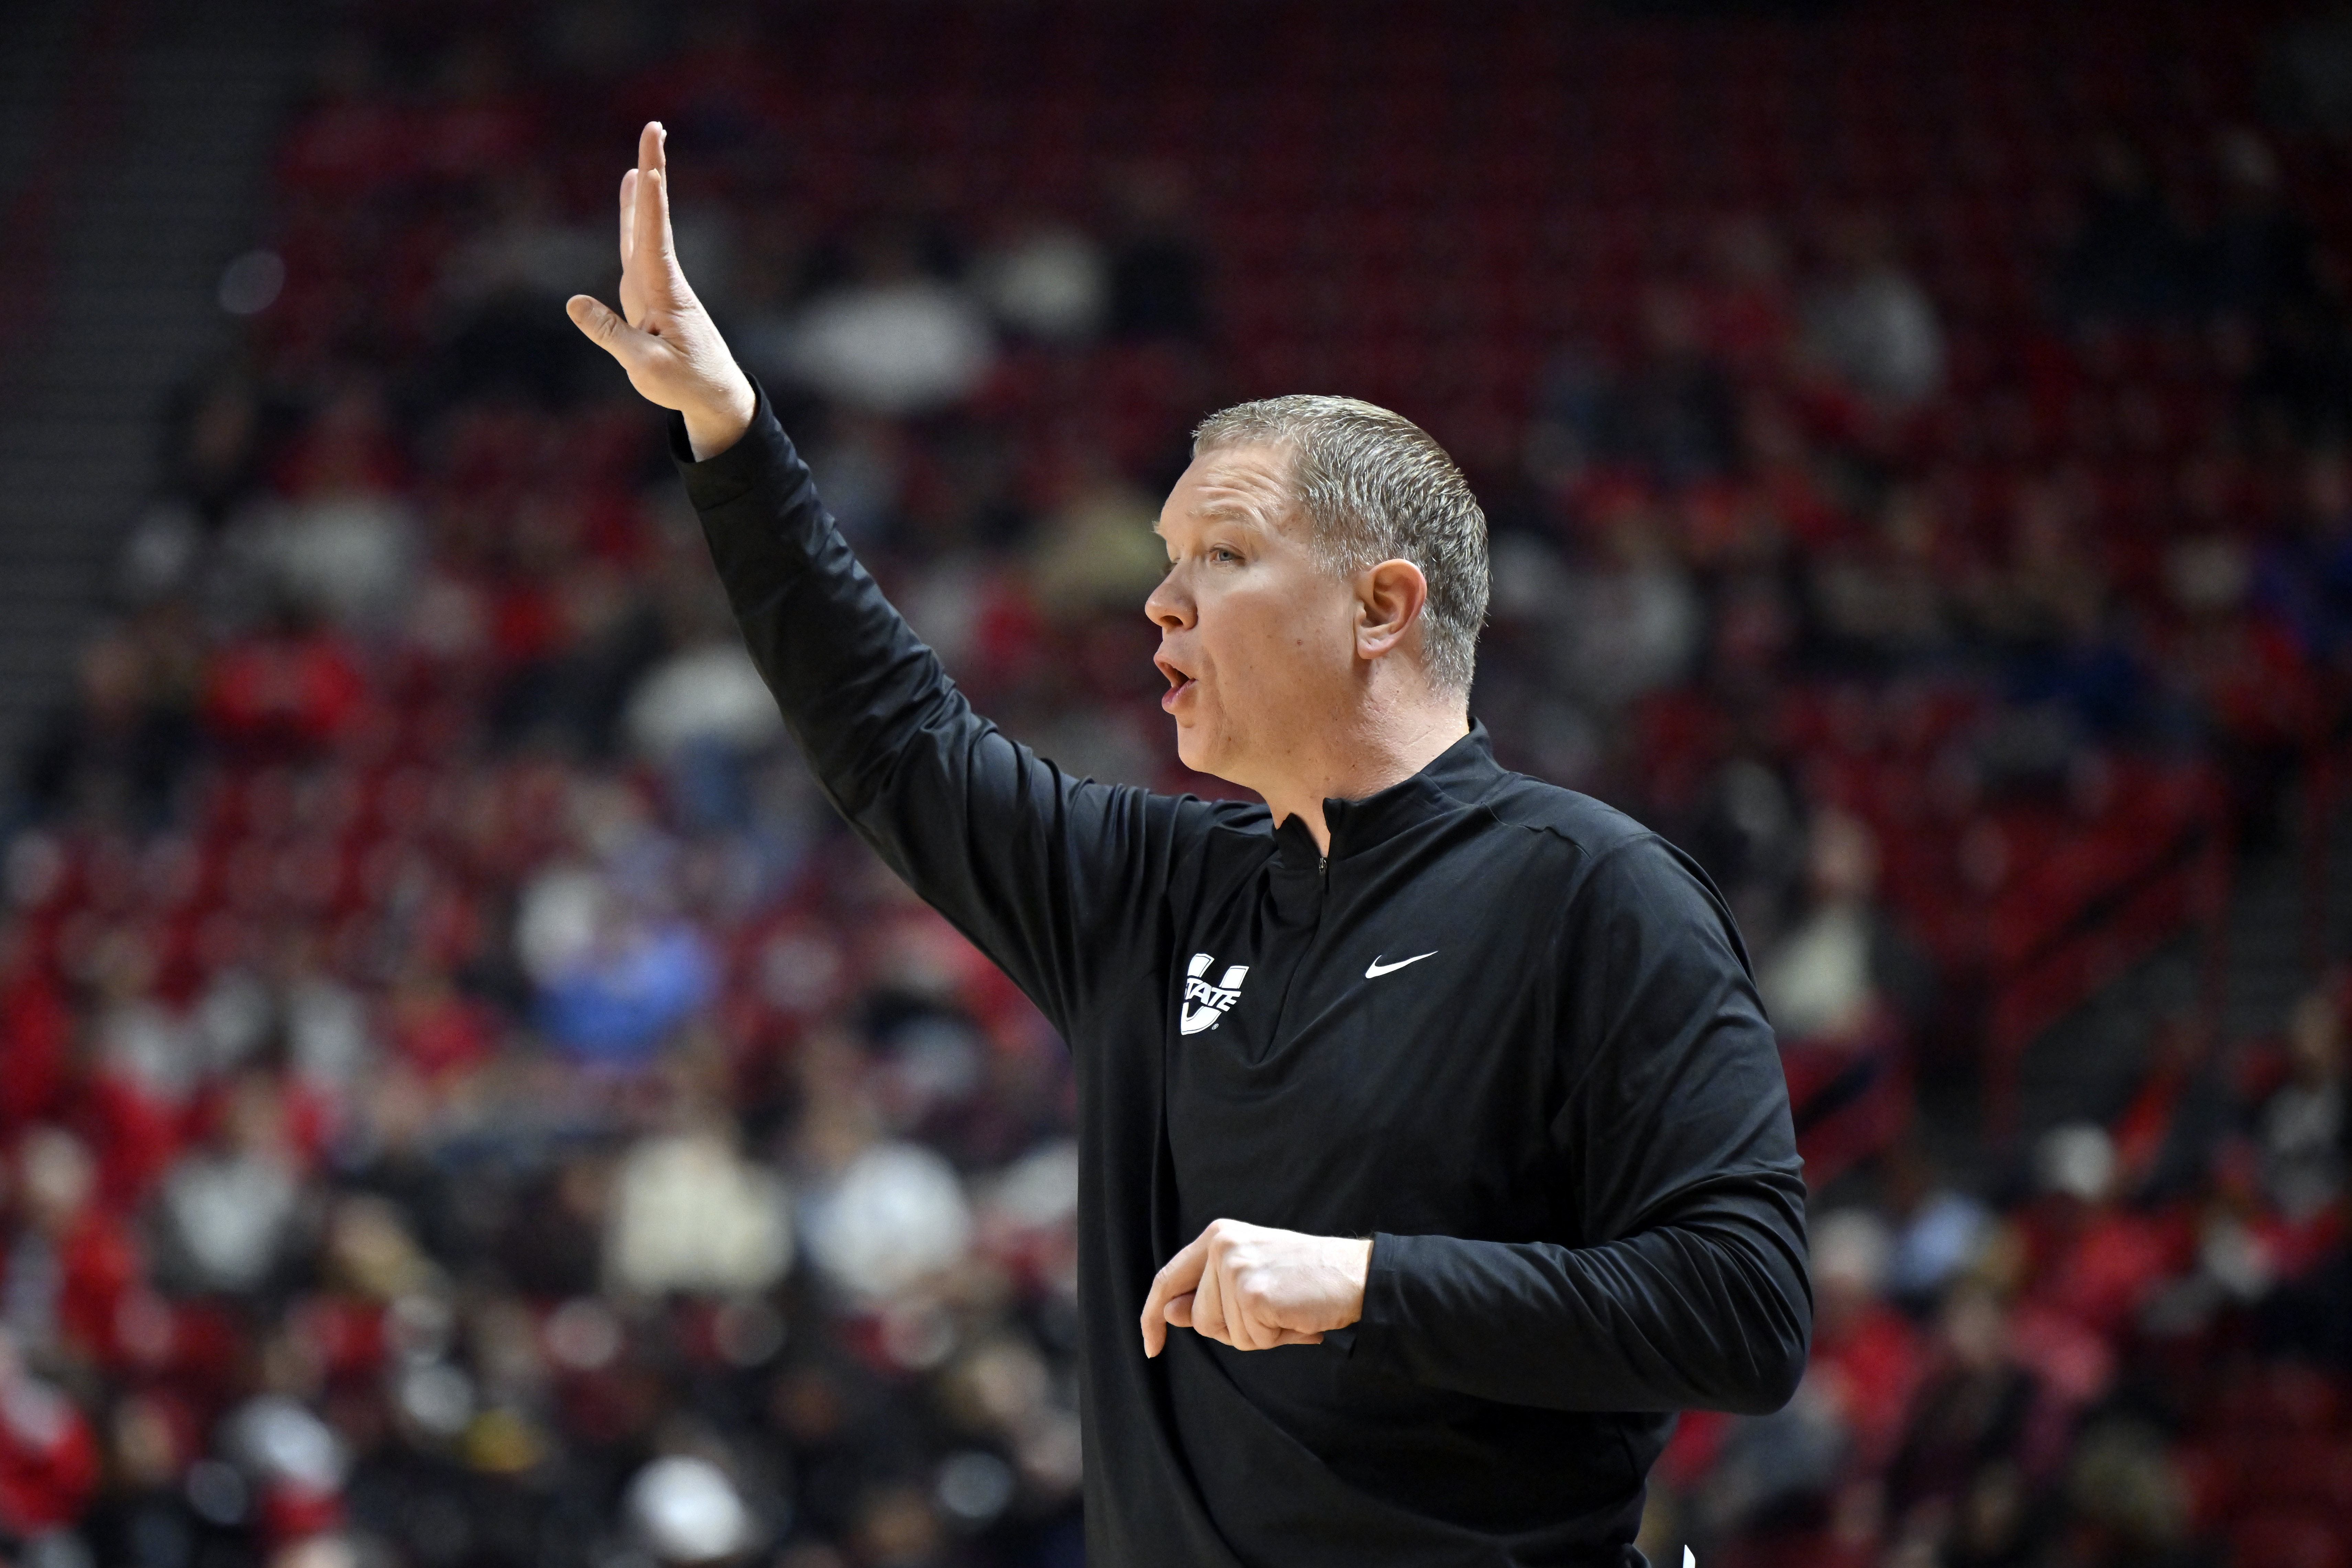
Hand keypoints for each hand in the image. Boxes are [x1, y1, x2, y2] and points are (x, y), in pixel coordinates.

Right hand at [566, 122, 755, 459]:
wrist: (715, 398)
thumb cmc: (684, 384)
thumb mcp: (644, 366)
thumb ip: (610, 334)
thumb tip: (574, 303)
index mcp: (664, 291)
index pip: (653, 233)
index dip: (649, 196)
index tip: (649, 161)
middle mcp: (661, 280)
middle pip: (651, 218)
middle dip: (651, 173)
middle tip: (655, 129)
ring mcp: (655, 287)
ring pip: (642, 233)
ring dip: (640, 197)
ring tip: (638, 164)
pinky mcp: (649, 299)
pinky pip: (635, 254)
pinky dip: (632, 225)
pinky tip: (629, 207)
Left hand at [1140, 1218, 1371, 1357]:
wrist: (1355, 1274)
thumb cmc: (1305, 1280)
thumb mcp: (1249, 1279)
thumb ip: (1207, 1294)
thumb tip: (1169, 1312)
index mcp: (1217, 1237)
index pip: (1168, 1279)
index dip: (1152, 1316)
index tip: (1150, 1345)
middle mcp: (1221, 1246)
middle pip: (1201, 1319)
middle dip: (1236, 1328)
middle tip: (1274, 1310)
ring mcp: (1236, 1268)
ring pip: (1225, 1333)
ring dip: (1258, 1334)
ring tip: (1286, 1310)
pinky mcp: (1253, 1293)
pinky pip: (1250, 1340)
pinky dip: (1275, 1338)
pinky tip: (1295, 1316)